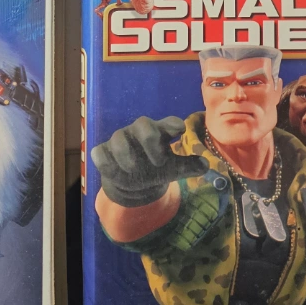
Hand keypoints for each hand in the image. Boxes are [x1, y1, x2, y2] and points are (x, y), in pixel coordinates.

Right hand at [91, 115, 208, 207]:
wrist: (134, 181)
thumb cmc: (156, 167)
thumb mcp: (173, 169)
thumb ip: (188, 166)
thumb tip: (206, 165)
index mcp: (160, 132)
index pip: (168, 122)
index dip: (172, 124)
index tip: (180, 130)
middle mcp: (139, 132)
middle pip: (143, 123)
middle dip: (149, 138)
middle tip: (159, 161)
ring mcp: (120, 141)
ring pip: (118, 137)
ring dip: (125, 152)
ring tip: (132, 169)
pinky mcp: (104, 152)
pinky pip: (100, 152)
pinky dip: (105, 162)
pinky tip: (112, 172)